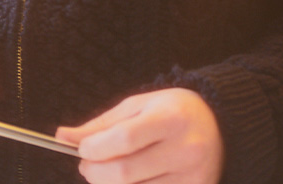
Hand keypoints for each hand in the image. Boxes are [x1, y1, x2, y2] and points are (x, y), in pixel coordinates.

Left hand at [56, 88, 222, 183]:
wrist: (220, 125)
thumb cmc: (171, 111)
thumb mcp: (137, 106)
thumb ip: (101, 124)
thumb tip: (63, 137)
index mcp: (170, 119)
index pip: (125, 139)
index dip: (95, 148)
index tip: (82, 150)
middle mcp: (185, 149)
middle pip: (125, 172)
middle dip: (94, 172)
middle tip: (87, 164)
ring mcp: (192, 176)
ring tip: (106, 171)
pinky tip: (128, 181)